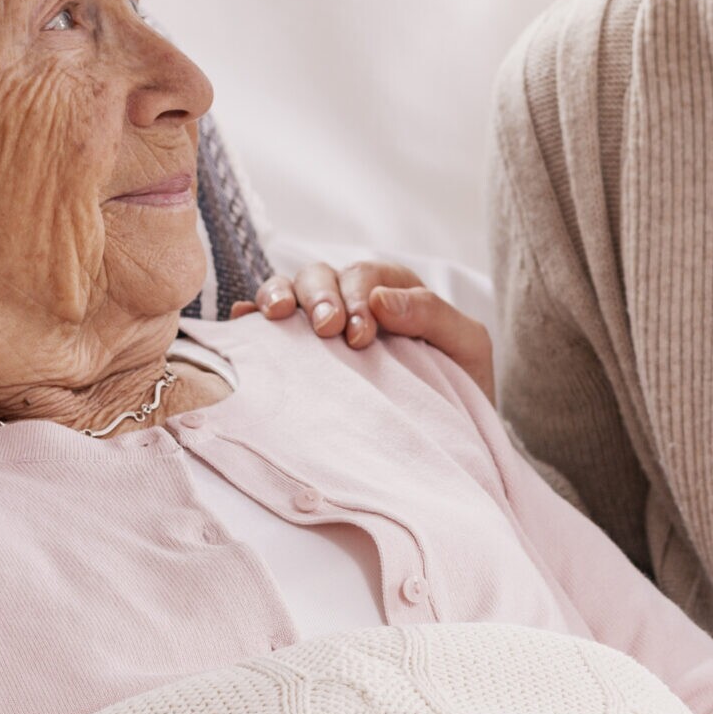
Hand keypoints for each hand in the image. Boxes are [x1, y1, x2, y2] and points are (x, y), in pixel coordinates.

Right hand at [234, 260, 494, 399]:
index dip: (358, 298)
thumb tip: (380, 300)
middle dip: (319, 297)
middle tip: (326, 329)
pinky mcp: (298, 352)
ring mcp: (321, 324)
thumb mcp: (467, 346)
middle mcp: (352, 299)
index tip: (361, 337)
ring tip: (276, 315)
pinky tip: (245, 320)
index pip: (365, 277)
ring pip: (290, 290)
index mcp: (394, 290)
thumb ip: (434, 314)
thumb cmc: (463, 387)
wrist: (452, 438)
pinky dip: (253, 315)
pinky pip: (267, 324)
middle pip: (321, 276)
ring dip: (279, 295)